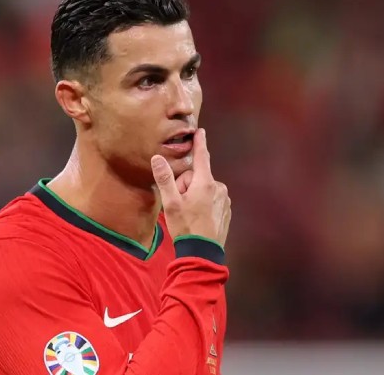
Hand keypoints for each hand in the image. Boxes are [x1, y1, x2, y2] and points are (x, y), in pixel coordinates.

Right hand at [151, 128, 230, 247]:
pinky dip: (202, 204)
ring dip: (193, 196)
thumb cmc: (186, 226)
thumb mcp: (171, 203)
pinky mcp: (226, 210)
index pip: (202, 156)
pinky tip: (196, 218)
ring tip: (187, 213)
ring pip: (203, 189)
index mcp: (205, 183)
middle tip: (179, 203)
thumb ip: (165, 179)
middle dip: (186, 185)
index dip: (200, 143)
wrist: (202, 253)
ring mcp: (224, 199)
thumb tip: (157, 158)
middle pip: (197, 177)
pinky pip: (211, 200)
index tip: (201, 131)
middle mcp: (218, 188)